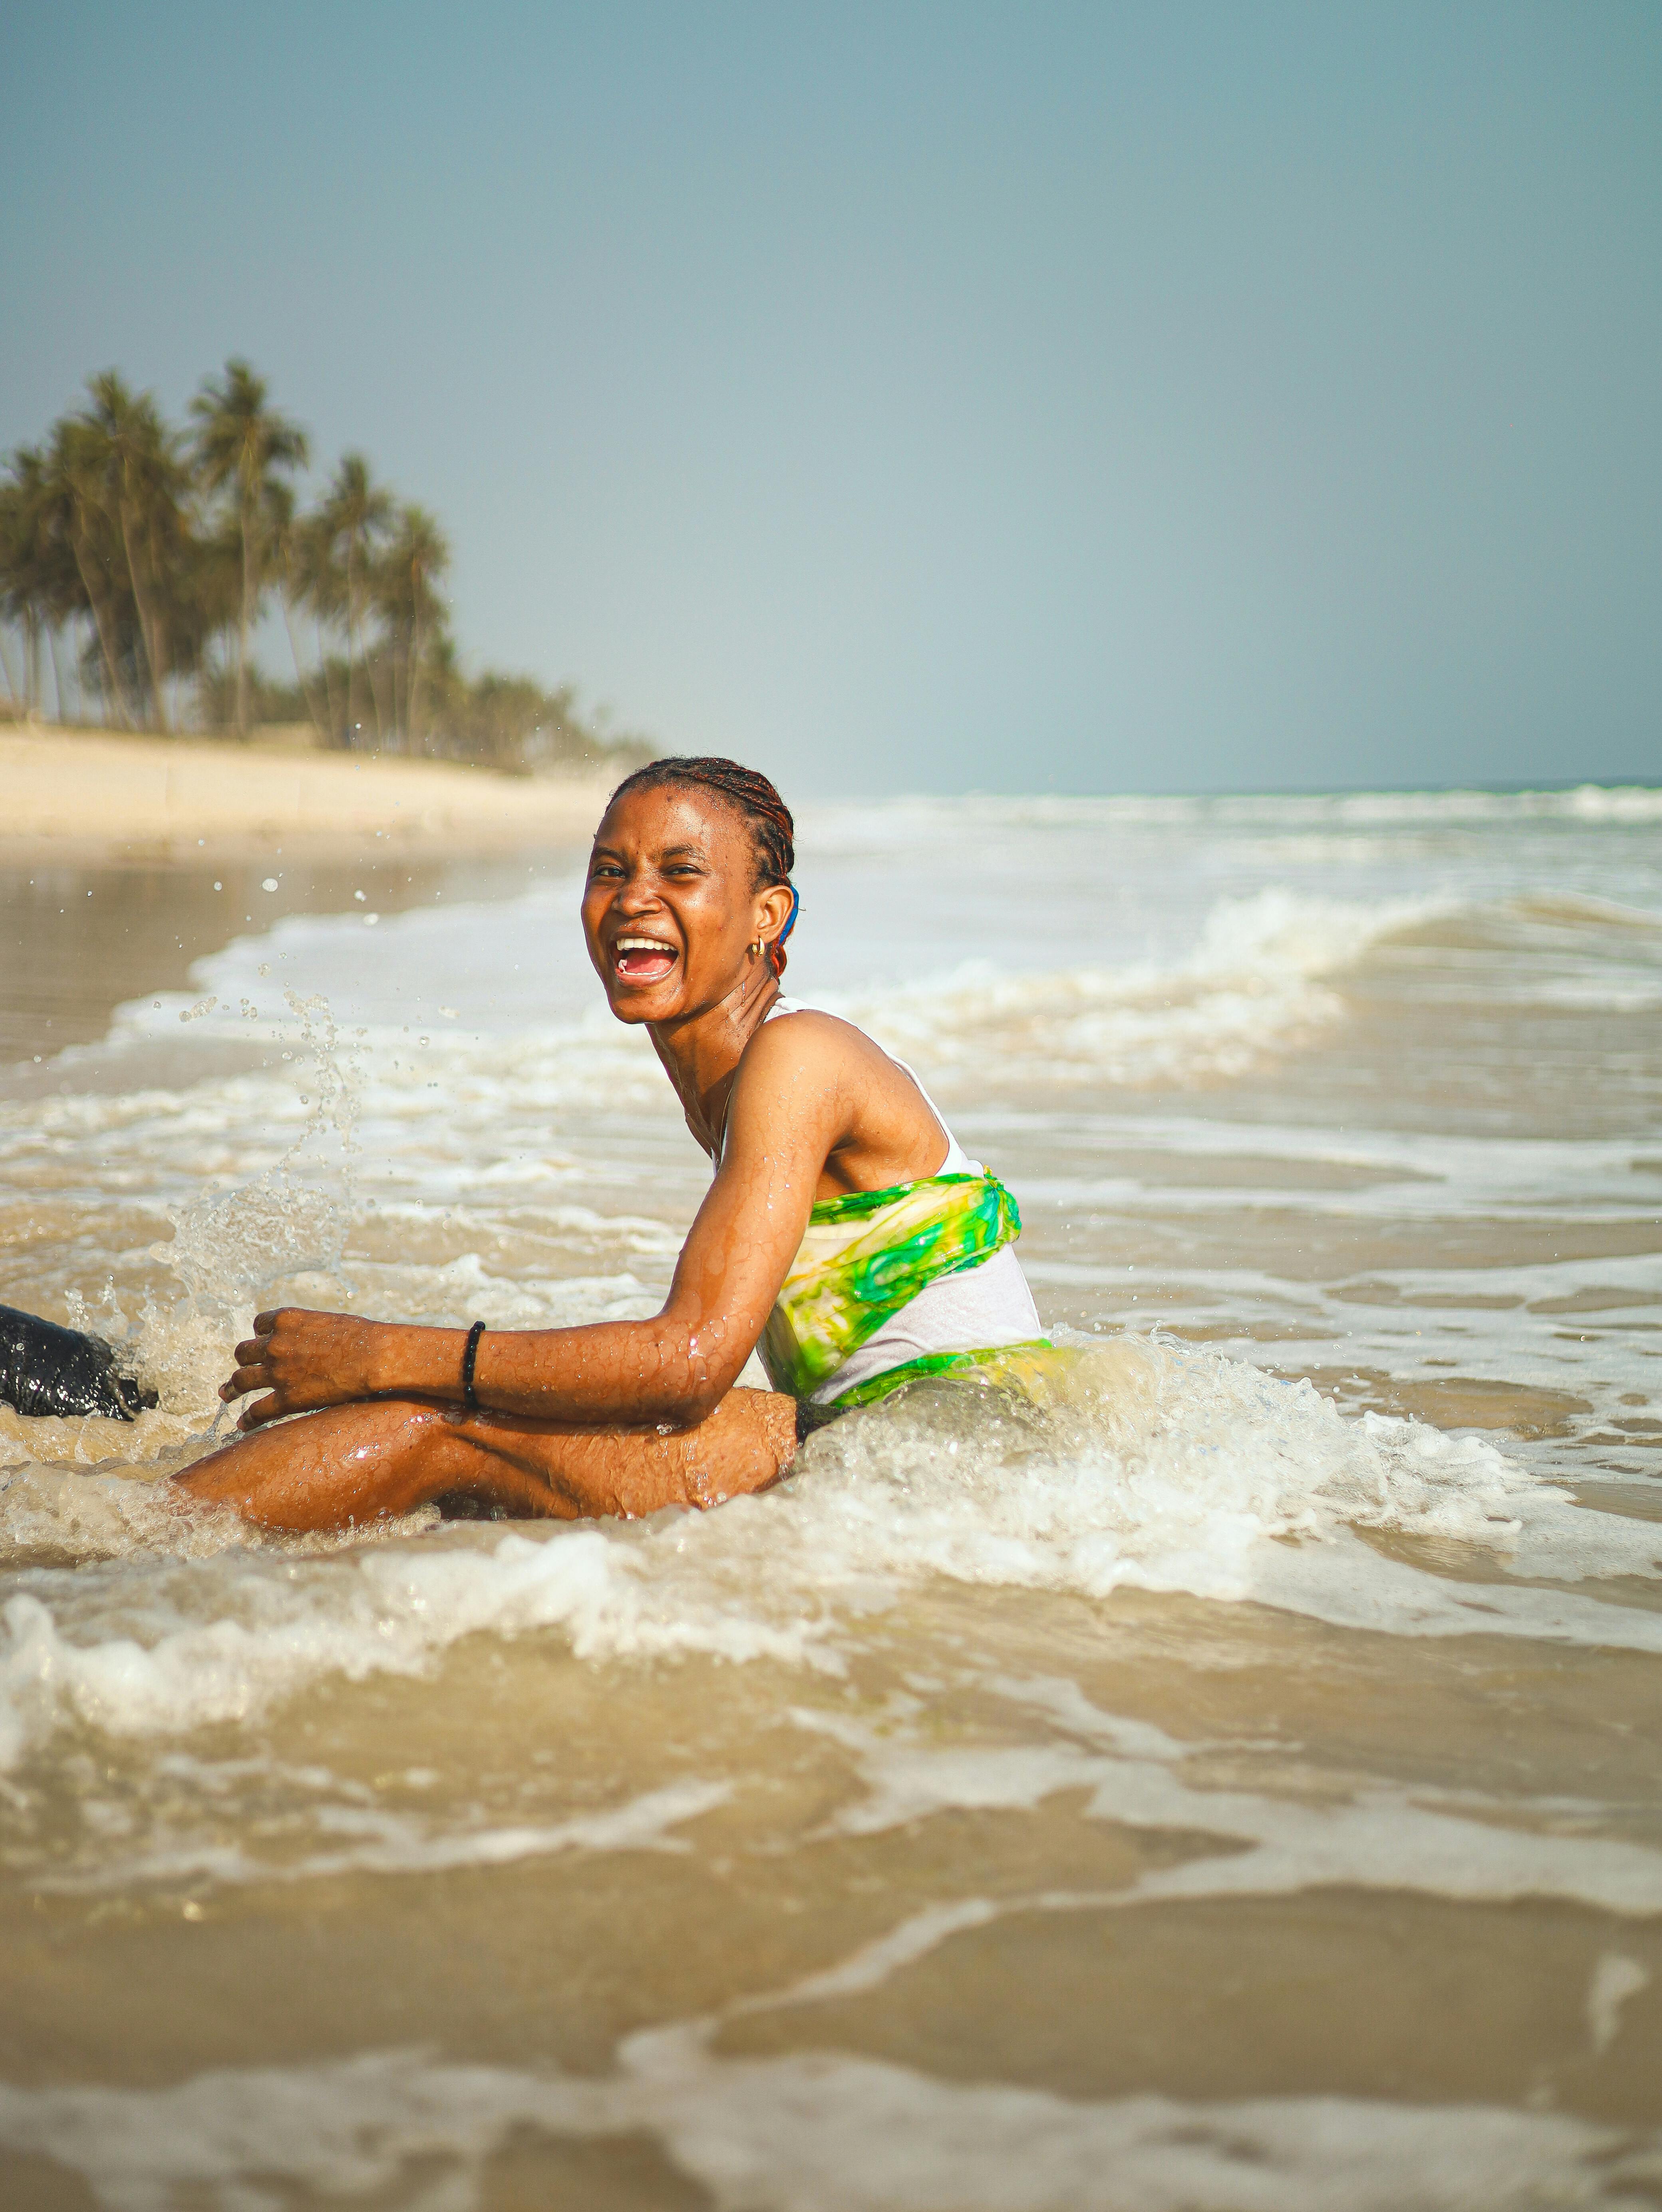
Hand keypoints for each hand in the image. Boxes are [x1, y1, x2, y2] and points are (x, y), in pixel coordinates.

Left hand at [220, 1307, 384, 1431]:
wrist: (372, 1356)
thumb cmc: (361, 1336)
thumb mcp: (328, 1321)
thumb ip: (309, 1330)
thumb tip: (312, 1341)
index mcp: (286, 1320)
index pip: (259, 1325)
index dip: (261, 1335)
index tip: (262, 1342)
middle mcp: (274, 1344)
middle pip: (244, 1352)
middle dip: (243, 1360)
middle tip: (241, 1369)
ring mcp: (277, 1372)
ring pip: (241, 1380)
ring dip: (231, 1388)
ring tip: (226, 1394)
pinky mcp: (286, 1399)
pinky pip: (257, 1411)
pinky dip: (248, 1419)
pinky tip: (243, 1425)